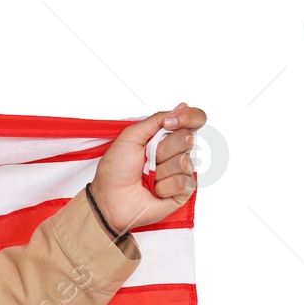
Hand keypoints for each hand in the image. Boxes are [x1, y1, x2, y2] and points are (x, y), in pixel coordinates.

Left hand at [90, 103, 205, 234]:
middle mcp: (177, 151)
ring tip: (147, 176)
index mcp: (166, 136)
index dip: (188, 118)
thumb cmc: (115, 169)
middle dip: (162, 149)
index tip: (169, 123)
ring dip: (159, 170)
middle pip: (187, 139)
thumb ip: (156, 120)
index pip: (194, 119)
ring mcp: (181, 171)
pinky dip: (164, 186)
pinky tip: (154, 190)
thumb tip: (182, 106)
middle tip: (146, 160)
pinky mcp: (183, 191)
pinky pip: (183, 182)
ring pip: (184, 161)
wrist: (109, 198)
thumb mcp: (130, 136)